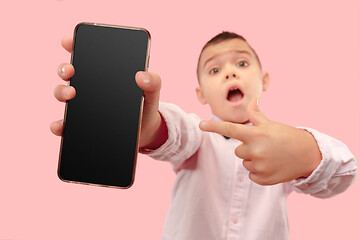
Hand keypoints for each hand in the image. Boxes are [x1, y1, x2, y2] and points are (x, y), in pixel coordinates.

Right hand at [50, 37, 164, 148]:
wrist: (145, 131)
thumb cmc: (146, 106)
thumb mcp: (152, 92)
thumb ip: (153, 81)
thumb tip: (142, 76)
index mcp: (104, 74)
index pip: (85, 54)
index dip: (73, 44)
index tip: (68, 41)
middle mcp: (88, 87)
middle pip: (67, 72)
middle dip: (64, 68)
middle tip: (71, 70)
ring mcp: (83, 105)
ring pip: (62, 94)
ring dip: (60, 92)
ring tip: (71, 95)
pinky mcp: (81, 125)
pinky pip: (65, 124)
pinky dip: (59, 125)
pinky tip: (61, 126)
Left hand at [199, 99, 321, 184]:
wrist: (308, 155)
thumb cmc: (287, 136)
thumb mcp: (271, 124)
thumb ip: (256, 115)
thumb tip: (251, 101)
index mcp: (255, 134)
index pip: (230, 129)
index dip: (214, 126)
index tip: (201, 124)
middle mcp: (255, 150)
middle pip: (238, 151)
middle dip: (247, 148)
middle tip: (264, 146)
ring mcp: (259, 166)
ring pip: (245, 163)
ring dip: (254, 160)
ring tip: (270, 156)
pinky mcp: (263, 179)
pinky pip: (252, 175)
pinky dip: (259, 172)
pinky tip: (271, 166)